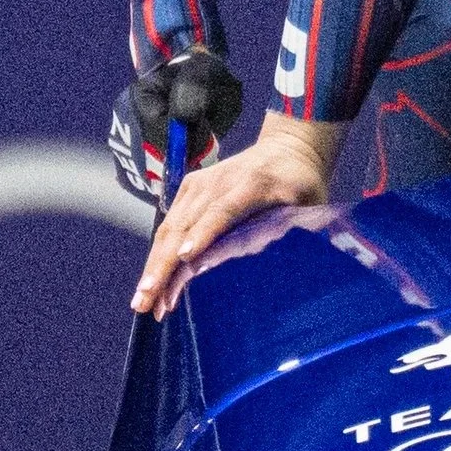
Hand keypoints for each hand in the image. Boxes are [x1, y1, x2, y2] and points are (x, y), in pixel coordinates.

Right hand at [132, 111, 343, 316]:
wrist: (287, 149)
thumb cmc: (302, 185)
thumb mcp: (308, 205)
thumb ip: (290, 231)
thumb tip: (276, 268)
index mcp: (253, 184)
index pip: (223, 210)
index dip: (204, 234)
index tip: (186, 257)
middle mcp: (218, 182)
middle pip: (185, 224)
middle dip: (163, 264)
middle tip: (147, 300)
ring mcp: (199, 184)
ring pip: (170, 227)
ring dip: (154, 266)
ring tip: (143, 300)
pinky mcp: (189, 189)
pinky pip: (169, 223)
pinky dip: (158, 254)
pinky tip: (151, 282)